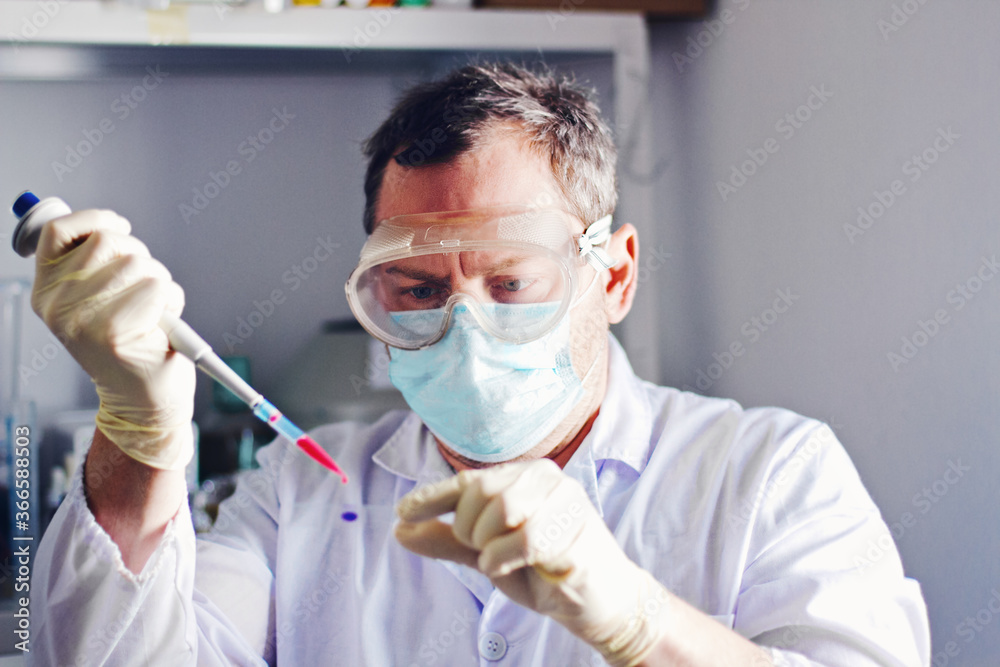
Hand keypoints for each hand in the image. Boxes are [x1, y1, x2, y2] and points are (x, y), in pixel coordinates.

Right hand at [31, 210, 195, 469]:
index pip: (58, 230)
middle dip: (141, 257)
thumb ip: (93, 265)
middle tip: (143, 293)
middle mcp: (56, 304)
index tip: (121, 225)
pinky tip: (161, 326)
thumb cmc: (129, 345)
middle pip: (110, 240)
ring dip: (160, 283)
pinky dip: (172, 302)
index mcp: (46, 291)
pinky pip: (158, 287)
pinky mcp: (114, 332)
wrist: (142, 401)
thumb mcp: (97, 302)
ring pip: (139, 262)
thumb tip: (109, 223)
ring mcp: (81, 319)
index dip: (95, 218)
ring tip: (152, 314)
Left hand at [395, 459, 669, 666]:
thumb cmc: (545, 571)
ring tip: (502, 559)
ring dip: (490, 546)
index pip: (467, 481)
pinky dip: (506, 557)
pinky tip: (509, 566)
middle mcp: (545, 476)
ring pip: (502, 510)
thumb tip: (401, 530)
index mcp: (522, 476)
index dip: (432, 497)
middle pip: (481, 492)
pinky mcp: (579, 525)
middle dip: (468, 530)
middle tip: (483, 552)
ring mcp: (565, 497)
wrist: (599, 602)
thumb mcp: (489, 555)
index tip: (404, 512)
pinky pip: (526, 538)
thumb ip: (449, 541)